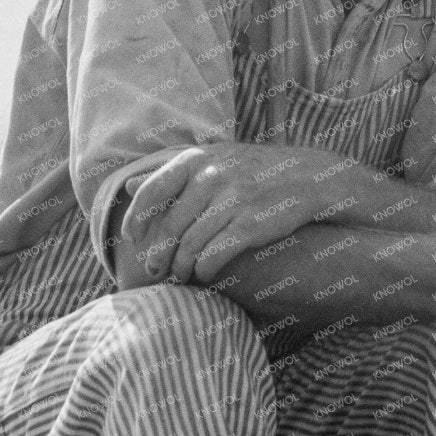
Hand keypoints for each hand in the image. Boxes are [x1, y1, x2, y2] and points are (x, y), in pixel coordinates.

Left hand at [117, 144, 344, 288]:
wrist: (308, 177)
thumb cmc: (253, 171)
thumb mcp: (212, 159)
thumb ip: (170, 173)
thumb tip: (127, 184)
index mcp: (197, 160)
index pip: (152, 192)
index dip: (136, 220)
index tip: (132, 240)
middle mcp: (212, 177)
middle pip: (170, 226)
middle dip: (158, 254)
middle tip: (154, 271)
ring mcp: (232, 200)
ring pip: (190, 245)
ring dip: (181, 267)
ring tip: (181, 276)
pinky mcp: (251, 224)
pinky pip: (214, 255)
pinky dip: (205, 270)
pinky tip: (205, 275)